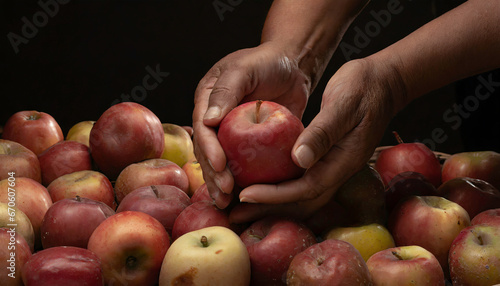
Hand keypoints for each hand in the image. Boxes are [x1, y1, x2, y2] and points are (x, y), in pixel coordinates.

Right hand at [193, 43, 310, 207]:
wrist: (293, 66)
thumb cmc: (267, 61)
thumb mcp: (245, 69)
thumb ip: (226, 91)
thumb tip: (208, 121)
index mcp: (207, 100)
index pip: (203, 128)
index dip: (209, 149)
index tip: (221, 166)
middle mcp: (215, 120)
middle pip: (209, 151)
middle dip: (214, 174)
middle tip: (225, 193)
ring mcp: (232, 133)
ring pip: (223, 163)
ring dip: (223, 184)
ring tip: (228, 203)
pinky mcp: (250, 144)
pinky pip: (244, 165)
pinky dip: (243, 181)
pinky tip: (245, 198)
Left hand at [229, 58, 406, 222]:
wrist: (384, 82)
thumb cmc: (364, 87)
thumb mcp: (343, 104)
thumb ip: (322, 132)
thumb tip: (298, 160)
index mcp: (344, 161)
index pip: (307, 188)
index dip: (275, 195)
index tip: (246, 195)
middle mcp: (338, 169)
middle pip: (301, 200)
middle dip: (268, 208)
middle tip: (235, 214)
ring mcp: (334, 165)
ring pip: (300, 193)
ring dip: (271, 202)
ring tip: (241, 205)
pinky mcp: (327, 158)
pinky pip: (301, 179)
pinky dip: (279, 185)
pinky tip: (259, 181)